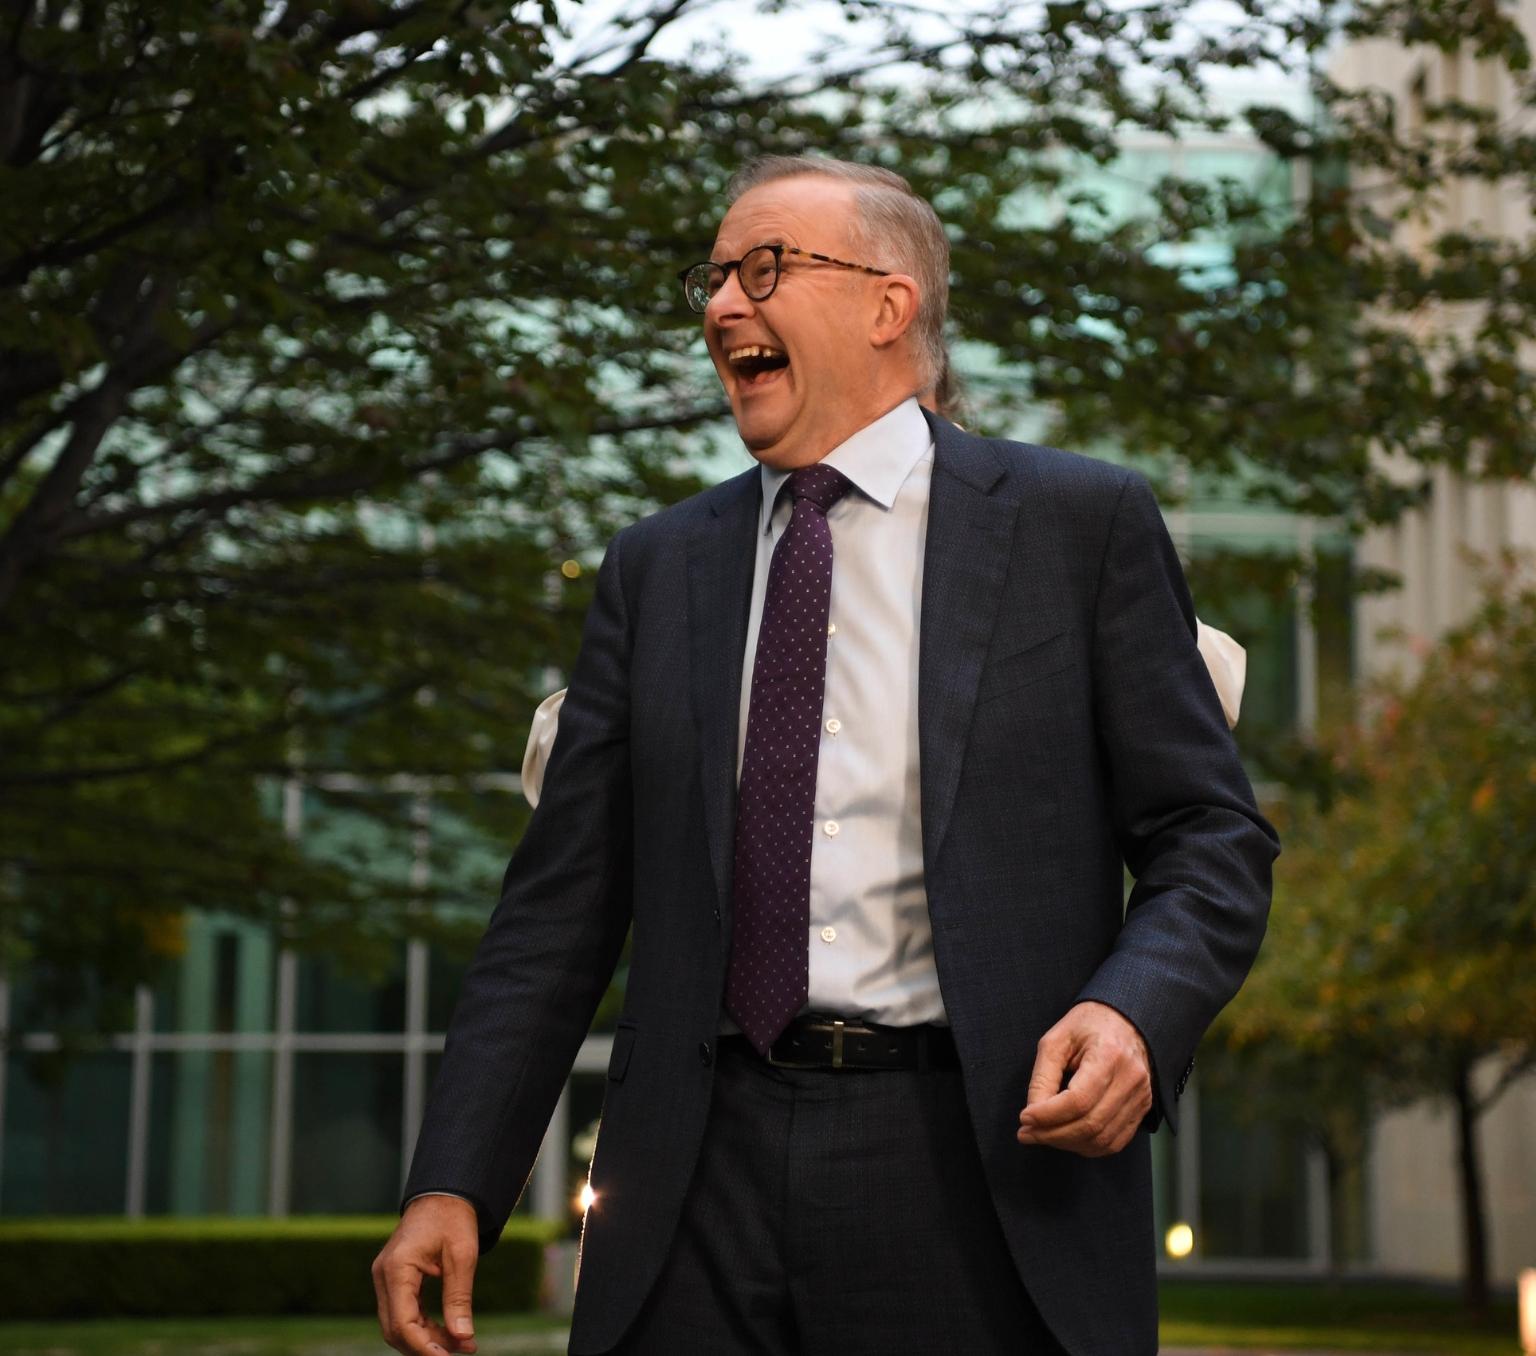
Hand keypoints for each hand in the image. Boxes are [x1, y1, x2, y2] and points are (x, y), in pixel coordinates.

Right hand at [372, 1195, 479, 1354]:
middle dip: (427, 1346)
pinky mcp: (394, 1279)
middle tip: (463, 1350)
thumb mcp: (462, 1256)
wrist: (444, 1193)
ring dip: (428, 1338)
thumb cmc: (454, 1218)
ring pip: (399, 1324)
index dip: (424, 1347)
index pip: (402, 1322)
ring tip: (463, 1343)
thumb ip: (459, 1298)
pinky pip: (404, 1312)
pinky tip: (450, 1331)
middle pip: (395, 1329)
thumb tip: (463, 1337)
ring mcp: (386, 1278)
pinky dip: (425, 1325)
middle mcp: (383, 1275)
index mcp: (397, 1267)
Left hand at [1016, 1000, 1151, 1157]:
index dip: (1048, 1115)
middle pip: (1090, 1124)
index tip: (1024, 1118)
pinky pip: (1115, 1142)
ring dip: (1068, 1144)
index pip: (1078, 1100)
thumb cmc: (1086, 1026)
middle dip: (1053, 1134)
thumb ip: (1042, 1078)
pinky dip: (1088, 1147)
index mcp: (1109, 1054)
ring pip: (1103, 1139)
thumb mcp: (1055, 1040)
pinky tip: (1067, 1138)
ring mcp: (1141, 1096)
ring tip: (1043, 1135)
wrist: (1123, 1020)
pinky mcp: (1142, 1108)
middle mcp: (1131, 1078)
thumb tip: (1032, 1114)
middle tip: (1027, 1133)